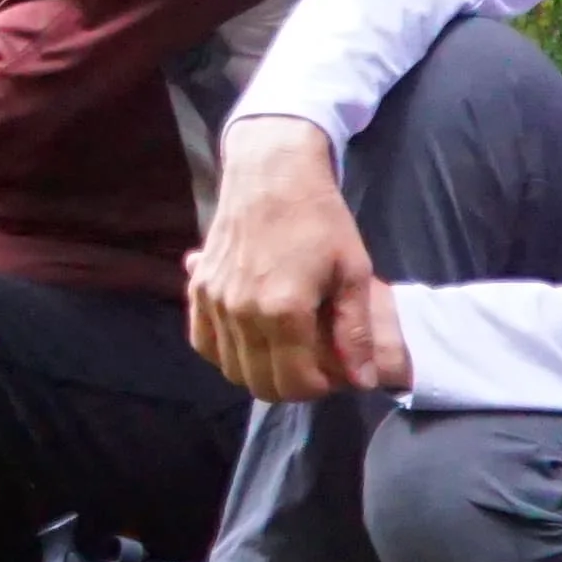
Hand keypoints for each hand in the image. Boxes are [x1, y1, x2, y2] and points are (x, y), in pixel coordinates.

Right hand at [190, 116, 404, 403]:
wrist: (272, 173)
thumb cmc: (320, 218)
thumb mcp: (353, 271)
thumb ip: (355, 331)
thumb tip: (362, 381)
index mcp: (283, 311)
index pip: (293, 384)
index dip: (318, 388)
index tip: (332, 371)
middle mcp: (241, 312)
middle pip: (258, 384)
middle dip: (289, 385)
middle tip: (311, 364)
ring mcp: (214, 301)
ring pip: (229, 368)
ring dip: (257, 370)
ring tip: (283, 350)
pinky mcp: (198, 288)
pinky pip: (202, 342)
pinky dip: (223, 351)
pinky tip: (248, 337)